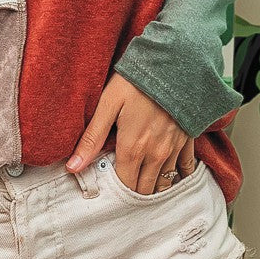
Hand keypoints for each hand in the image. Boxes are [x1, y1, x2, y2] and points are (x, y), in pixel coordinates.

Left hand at [65, 72, 197, 194]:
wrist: (174, 65)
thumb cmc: (137, 83)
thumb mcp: (107, 105)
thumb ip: (91, 138)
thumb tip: (72, 167)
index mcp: (132, 149)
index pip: (123, 186)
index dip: (115, 191)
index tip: (107, 189)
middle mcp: (155, 155)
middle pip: (144, 190)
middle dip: (133, 193)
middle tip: (122, 188)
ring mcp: (173, 149)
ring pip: (164, 183)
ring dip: (153, 187)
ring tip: (142, 183)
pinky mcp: (187, 140)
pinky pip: (185, 169)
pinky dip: (177, 175)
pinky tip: (169, 174)